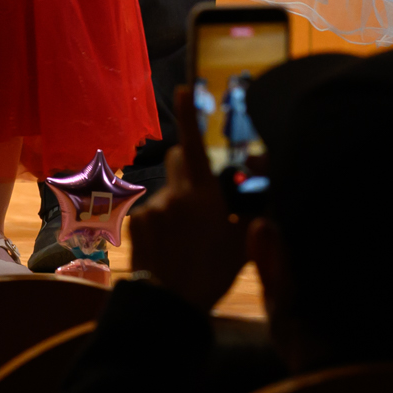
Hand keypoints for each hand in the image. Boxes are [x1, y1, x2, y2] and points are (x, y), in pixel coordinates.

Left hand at [128, 84, 251, 311]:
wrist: (171, 303)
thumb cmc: (213, 274)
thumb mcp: (242, 243)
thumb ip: (247, 213)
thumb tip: (257, 195)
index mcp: (203, 196)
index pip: (193, 145)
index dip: (188, 116)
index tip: (183, 90)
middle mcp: (174, 194)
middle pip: (178, 162)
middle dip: (190, 169)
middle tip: (204, 198)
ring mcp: (152, 207)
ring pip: (168, 194)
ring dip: (178, 207)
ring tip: (189, 242)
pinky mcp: (136, 221)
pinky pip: (152, 213)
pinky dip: (162, 224)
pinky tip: (170, 248)